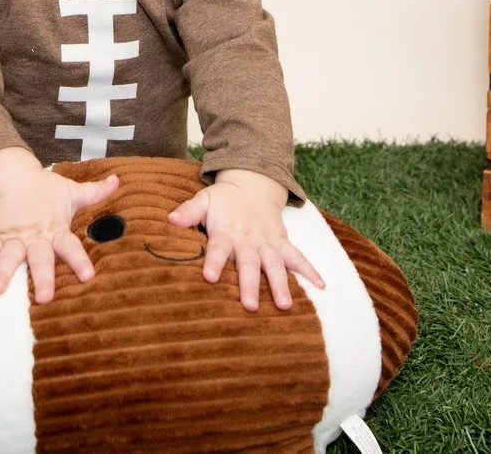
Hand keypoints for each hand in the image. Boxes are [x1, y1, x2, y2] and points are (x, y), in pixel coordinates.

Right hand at [0, 148, 119, 303]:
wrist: (10, 175)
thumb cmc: (44, 188)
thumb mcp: (70, 190)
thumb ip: (94, 193)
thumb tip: (116, 180)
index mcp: (56, 230)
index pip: (71, 247)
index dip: (79, 261)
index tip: (88, 276)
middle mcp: (35, 237)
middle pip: (40, 259)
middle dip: (42, 278)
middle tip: (45, 298)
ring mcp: (14, 237)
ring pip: (10, 257)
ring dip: (4, 273)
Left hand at [166, 168, 322, 311]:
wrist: (252, 184)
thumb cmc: (224, 200)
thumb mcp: (204, 200)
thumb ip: (188, 212)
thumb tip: (169, 219)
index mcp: (226, 232)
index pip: (218, 247)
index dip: (213, 261)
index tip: (209, 277)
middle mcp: (248, 240)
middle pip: (249, 263)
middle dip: (250, 284)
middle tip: (250, 305)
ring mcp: (267, 243)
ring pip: (275, 264)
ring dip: (280, 283)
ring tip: (284, 305)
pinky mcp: (282, 243)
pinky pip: (297, 257)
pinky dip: (310, 270)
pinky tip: (321, 286)